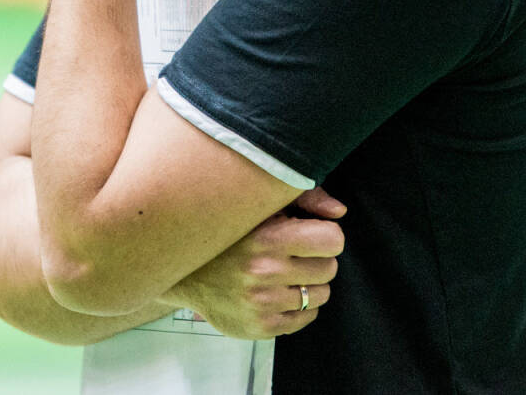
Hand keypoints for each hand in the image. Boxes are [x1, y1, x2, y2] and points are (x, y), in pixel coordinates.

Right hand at [162, 188, 344, 339]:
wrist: (185, 272)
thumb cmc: (230, 233)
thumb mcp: (261, 204)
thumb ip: (305, 198)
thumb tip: (339, 212)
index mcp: (267, 237)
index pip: (332, 240)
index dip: (325, 235)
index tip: (310, 234)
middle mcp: (264, 272)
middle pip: (329, 268)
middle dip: (317, 259)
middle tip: (295, 254)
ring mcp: (262, 303)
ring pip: (320, 295)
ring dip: (309, 283)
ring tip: (284, 273)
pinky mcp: (259, 327)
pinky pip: (305, 318)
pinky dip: (298, 306)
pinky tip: (278, 292)